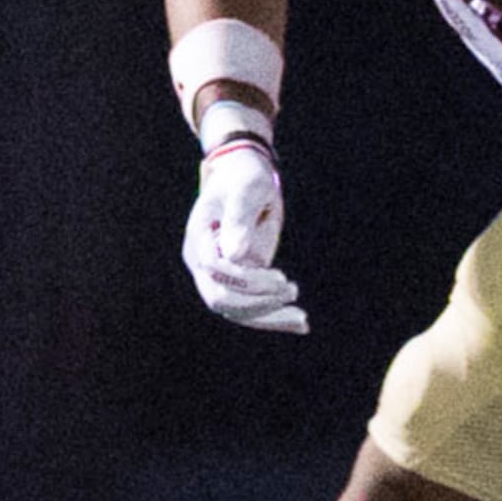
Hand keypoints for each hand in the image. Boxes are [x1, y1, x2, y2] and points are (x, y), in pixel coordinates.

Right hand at [183, 127, 306, 333]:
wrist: (244, 176)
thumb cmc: (244, 177)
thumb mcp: (247, 189)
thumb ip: (239, 218)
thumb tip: (234, 254)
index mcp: (198, 240)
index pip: (217, 271)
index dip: (248, 280)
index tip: (281, 277)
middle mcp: (203, 263)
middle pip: (221, 299)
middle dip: (258, 303)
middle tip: (293, 293)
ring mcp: (220, 275)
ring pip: (236, 311)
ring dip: (269, 317)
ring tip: (302, 320)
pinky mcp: (239, 280)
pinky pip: (251, 307)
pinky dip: (273, 316)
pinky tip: (300, 323)